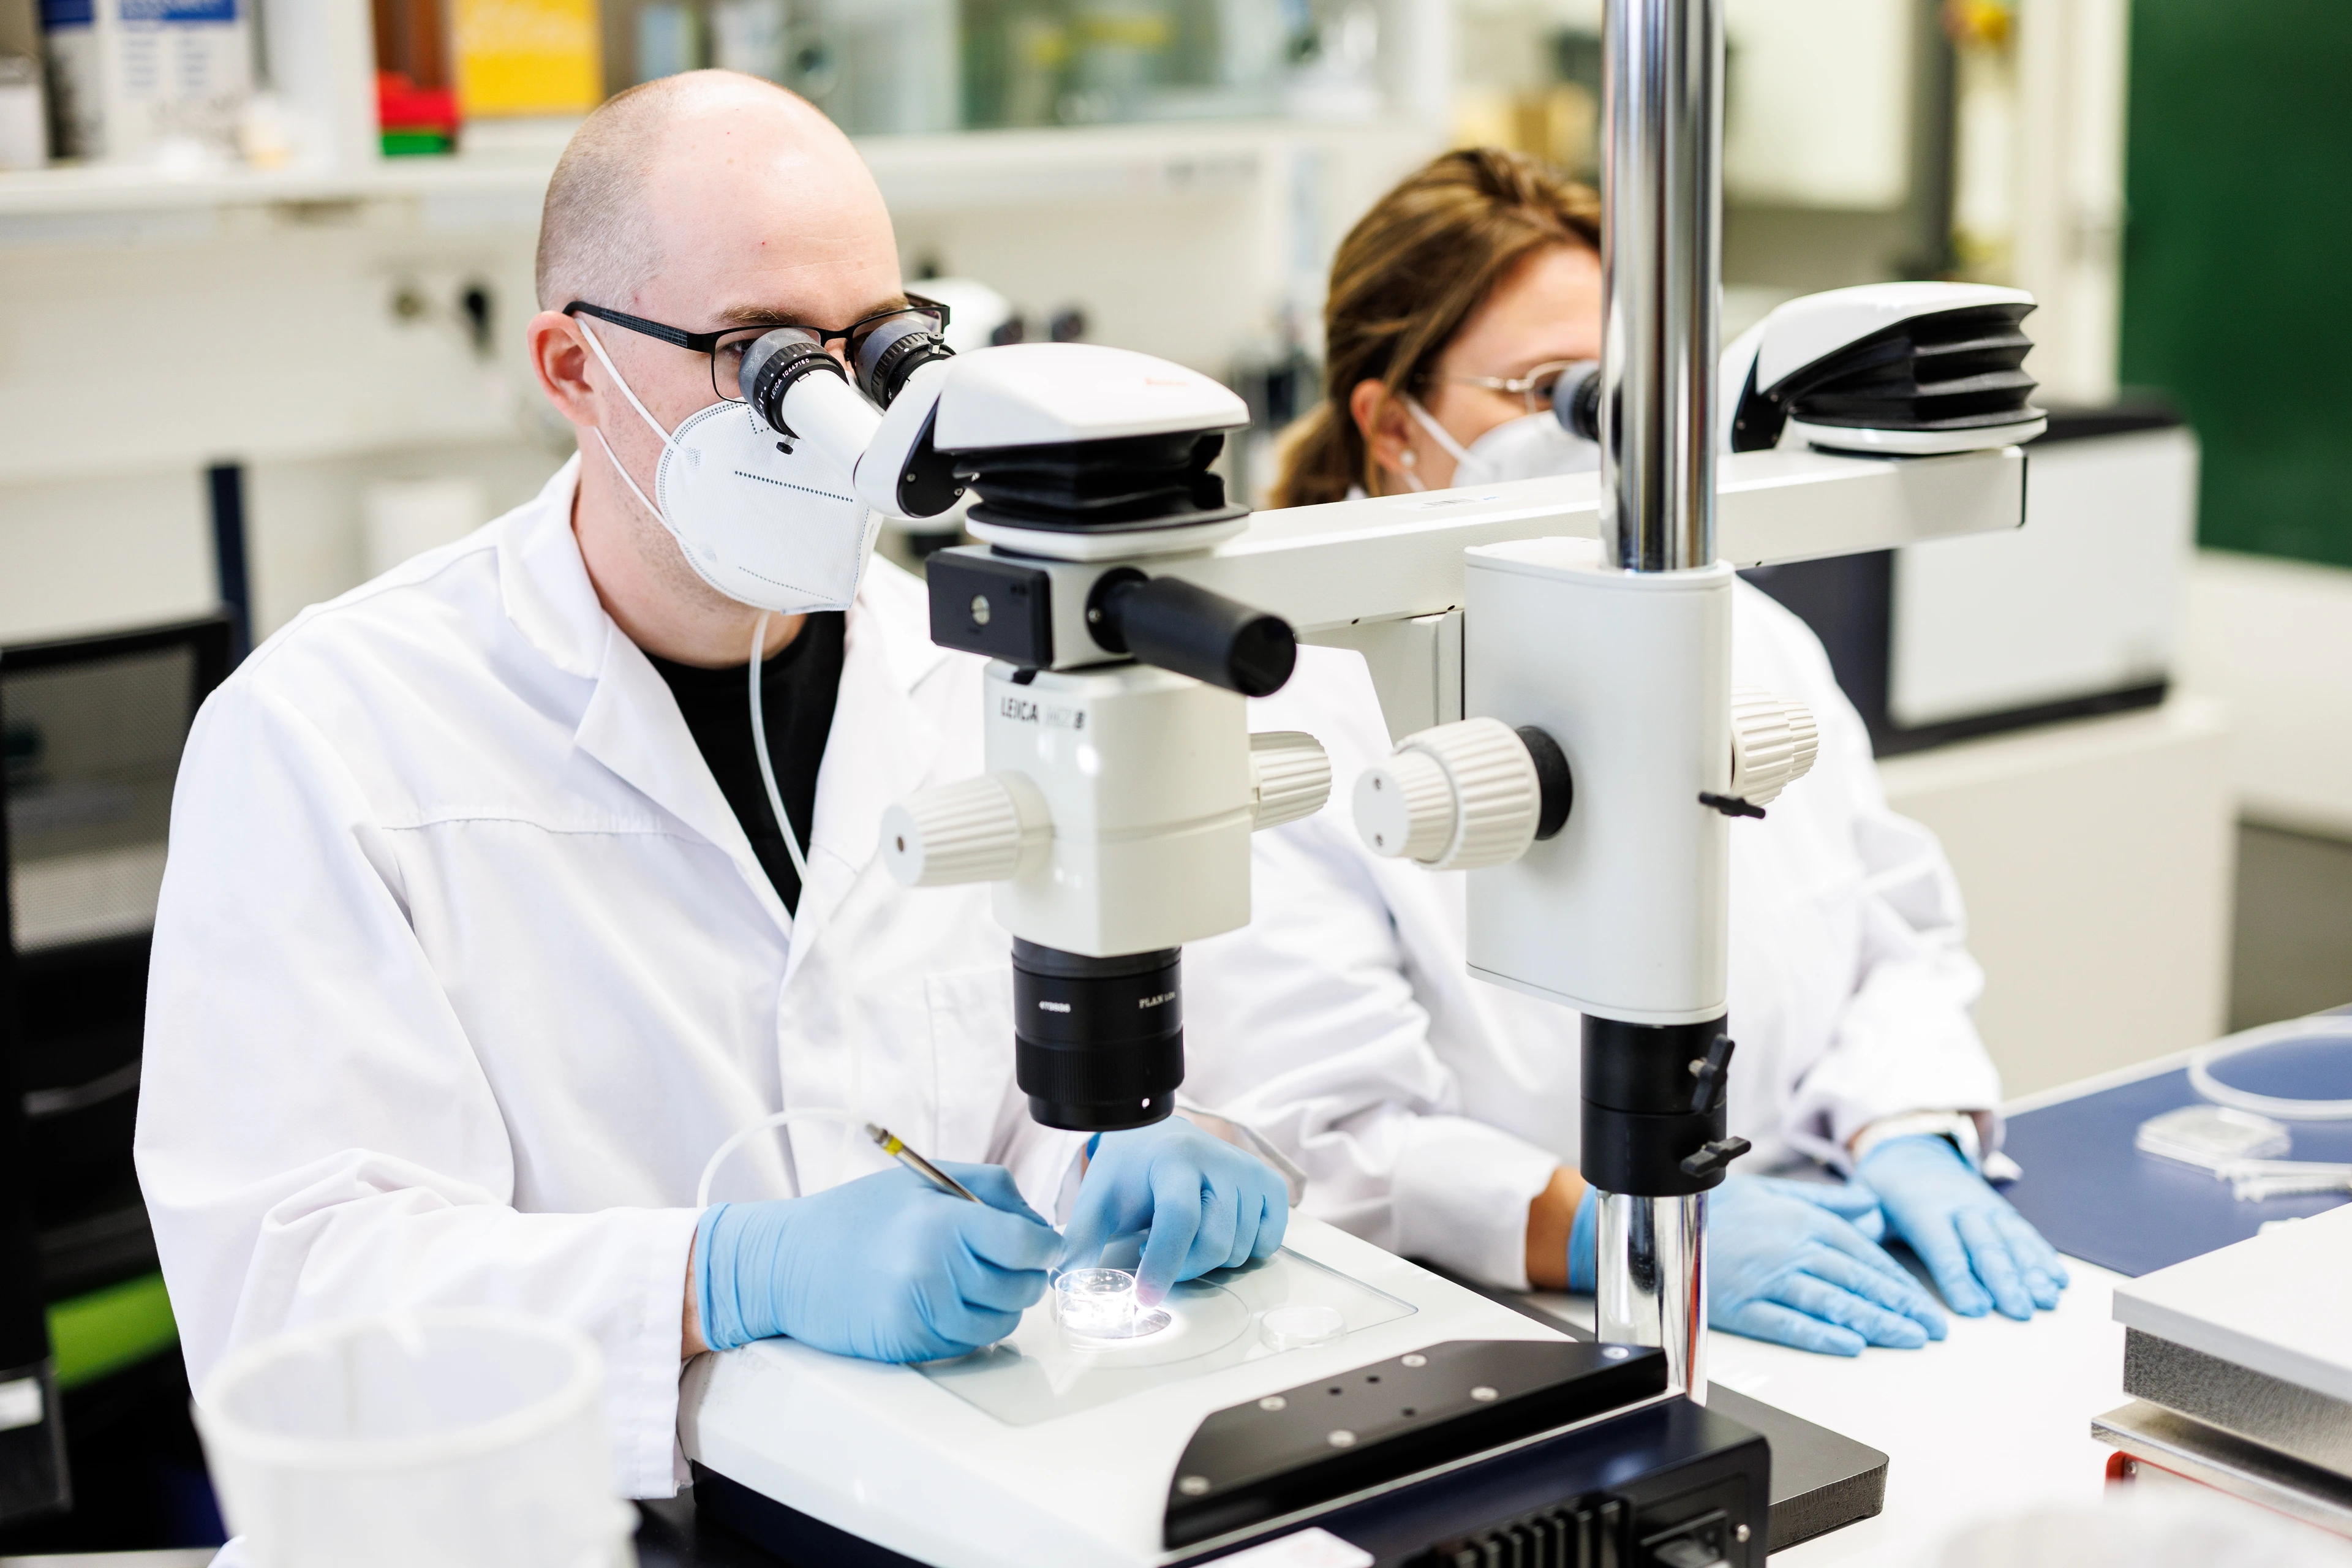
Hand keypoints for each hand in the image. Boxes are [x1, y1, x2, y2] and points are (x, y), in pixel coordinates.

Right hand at [694, 1162, 1057, 1361]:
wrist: (788, 1263)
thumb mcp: (924, 1179)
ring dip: (999, 1305)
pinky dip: (969, 1327)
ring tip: (969, 1280)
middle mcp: (936, 1271)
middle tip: (1005, 1260)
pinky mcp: (910, 1346)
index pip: (1028, 1244)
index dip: (1046, 1245)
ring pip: (1002, 1322)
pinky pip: (969, 1344)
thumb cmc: (857, 1215)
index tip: (1043, 1244)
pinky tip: (944, 1302)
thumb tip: (1041, 1226)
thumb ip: (990, 1190)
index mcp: (944, 1222)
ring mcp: (922, 1314)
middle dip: (1025, 1275)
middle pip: (1023, 1287)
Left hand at [1061, 1116, 1288, 1304]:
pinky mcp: (1270, 1185)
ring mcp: (1250, 1171)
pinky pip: (1267, 1243)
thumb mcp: (1098, 1200)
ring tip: (1184, 1235)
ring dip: (1209, 1259)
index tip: (1145, 1298)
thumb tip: (1064, 1282)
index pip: (1178, 1218)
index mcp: (1174, 1159)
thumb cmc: (1128, 1174)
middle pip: (1214, 1243)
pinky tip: (1218, 1231)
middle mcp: (1220, 1160)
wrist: (1159, 1138)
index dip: (1163, 1262)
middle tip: (1154, 1251)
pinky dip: (1244, 1251)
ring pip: (1240, 1249)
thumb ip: (1080, 1239)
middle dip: (1183, 1265)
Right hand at [1690, 1175, 1948, 1355]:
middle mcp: (1792, 1249)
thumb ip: (1827, 1202)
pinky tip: (1851, 1345)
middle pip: (1857, 1281)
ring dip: (1875, 1323)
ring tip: (1907, 1339)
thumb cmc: (1717, 1206)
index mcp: (1803, 1220)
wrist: (1661, 1219)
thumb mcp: (1775, 1190)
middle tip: (1931, 1329)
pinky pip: (1789, 1324)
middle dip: (1900, 1307)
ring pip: (1833, 1303)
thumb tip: (1869, 1206)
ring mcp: (1768, 1279)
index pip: (1864, 1254)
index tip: (1922, 1302)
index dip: (1898, 1282)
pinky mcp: (1743, 1306)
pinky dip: (1821, 1336)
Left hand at [1856, 1134, 2067, 1319]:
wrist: (1913, 1150)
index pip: (1942, 1245)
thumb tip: (1854, 1232)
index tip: (1973, 1308)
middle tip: (2019, 1311)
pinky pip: (2025, 1233)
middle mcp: (1959, 1205)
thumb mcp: (1864, 1196)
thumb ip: (1862, 1219)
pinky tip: (2058, 1280)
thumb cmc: (1884, 1187)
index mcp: (1922, 1206)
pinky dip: (2043, 1256)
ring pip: (2011, 1239)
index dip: (1959, 1277)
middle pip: (1984, 1245)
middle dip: (2004, 1279)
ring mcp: (1984, 1207)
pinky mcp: (2001, 1212)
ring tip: (2046, 1299)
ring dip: (2031, 1270)